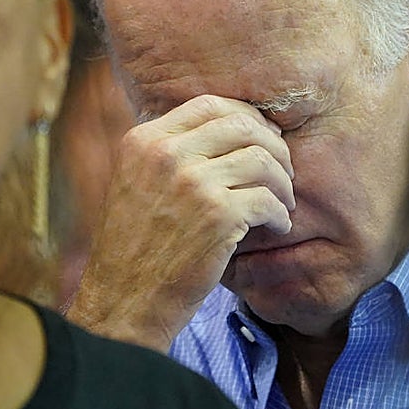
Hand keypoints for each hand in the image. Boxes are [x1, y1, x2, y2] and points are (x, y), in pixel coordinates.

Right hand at [65, 94, 294, 350]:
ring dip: (282, 182)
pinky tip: (276, 228)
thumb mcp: (136, 183)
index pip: (210, 105)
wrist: (125, 303)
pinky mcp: (217, 216)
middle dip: (273, 146)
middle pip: (243, 125)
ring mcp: (192, 183)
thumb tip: (227, 126)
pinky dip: (280, 215)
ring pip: (263, 159)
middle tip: (283, 173)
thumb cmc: (136, 249)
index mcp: (144, 141)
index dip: (246, 118)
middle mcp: (165, 154)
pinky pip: (269, 199)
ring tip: (281, 204)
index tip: (262, 140)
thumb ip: (169, 153)